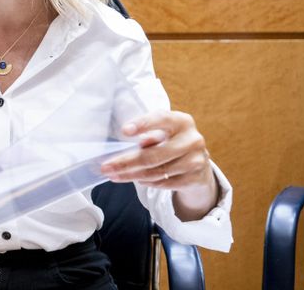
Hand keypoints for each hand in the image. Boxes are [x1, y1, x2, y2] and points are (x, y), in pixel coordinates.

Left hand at [101, 111, 218, 220]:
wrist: (198, 163)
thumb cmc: (171, 142)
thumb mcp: (163, 134)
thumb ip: (150, 136)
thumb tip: (138, 144)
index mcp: (182, 121)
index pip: (161, 119)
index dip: (142, 124)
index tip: (124, 131)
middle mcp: (192, 139)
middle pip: (154, 155)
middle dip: (126, 162)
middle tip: (106, 167)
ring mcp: (197, 160)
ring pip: (157, 172)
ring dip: (133, 175)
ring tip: (115, 176)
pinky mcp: (196, 178)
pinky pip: (165, 184)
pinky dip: (149, 183)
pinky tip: (137, 180)